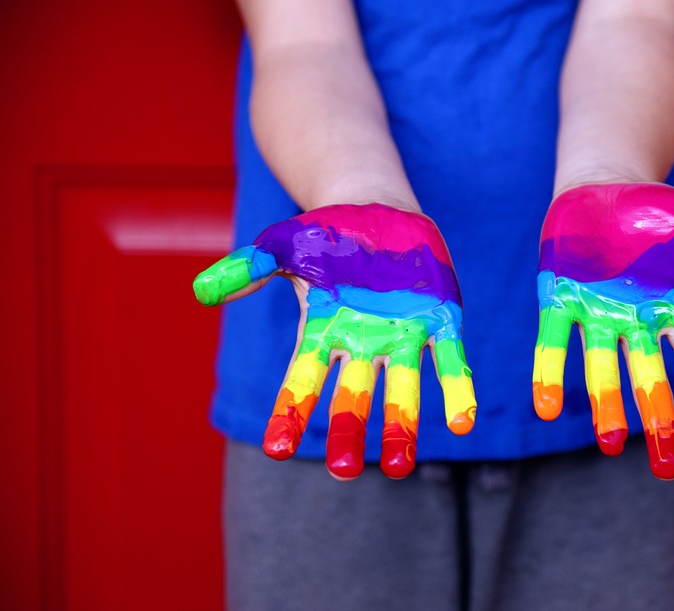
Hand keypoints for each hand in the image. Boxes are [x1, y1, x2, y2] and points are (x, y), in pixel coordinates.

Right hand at [193, 204, 475, 479]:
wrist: (379, 211)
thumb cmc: (325, 235)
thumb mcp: (282, 244)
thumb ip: (248, 267)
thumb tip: (201, 292)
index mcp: (323, 332)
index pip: (302, 381)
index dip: (289, 413)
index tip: (277, 449)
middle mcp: (362, 345)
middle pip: (352, 397)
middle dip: (348, 432)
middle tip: (344, 471)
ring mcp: (402, 337)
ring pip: (401, 391)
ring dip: (402, 427)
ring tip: (400, 468)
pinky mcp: (439, 322)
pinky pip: (448, 361)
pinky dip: (455, 389)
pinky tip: (462, 421)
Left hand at [534, 183, 673, 479]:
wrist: (604, 186)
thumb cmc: (660, 211)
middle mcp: (636, 319)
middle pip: (649, 377)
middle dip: (657, 419)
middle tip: (666, 469)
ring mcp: (596, 311)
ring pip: (603, 367)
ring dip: (606, 404)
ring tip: (610, 445)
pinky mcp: (557, 298)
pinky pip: (554, 341)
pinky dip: (550, 372)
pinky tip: (547, 408)